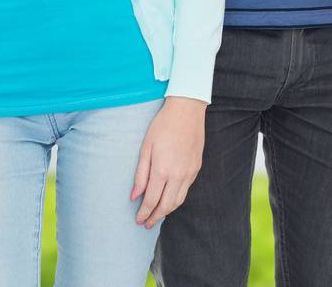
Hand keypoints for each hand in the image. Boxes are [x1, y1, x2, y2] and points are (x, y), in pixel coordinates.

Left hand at [131, 97, 205, 227]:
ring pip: (179, 200)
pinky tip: (170, 197)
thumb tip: (134, 196)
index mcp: (163, 170)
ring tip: (157, 214)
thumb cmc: (163, 125)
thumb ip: (141, 174)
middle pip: (167, 206)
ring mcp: (190, 171)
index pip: (151, 201)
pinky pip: (187, 189)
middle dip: (155, 217)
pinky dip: (177, 198)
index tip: (139, 221)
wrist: (187, 109)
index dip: (144, 213)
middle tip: (147, 223)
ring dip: (167, 210)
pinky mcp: (197, 166)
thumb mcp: (146, 148)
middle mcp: (178, 175)